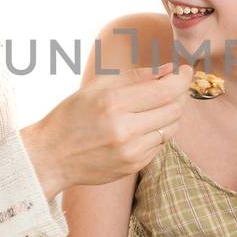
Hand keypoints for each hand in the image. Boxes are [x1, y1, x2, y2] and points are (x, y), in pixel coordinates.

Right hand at [22, 63, 190, 196]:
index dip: (182, 79)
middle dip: (180, 95)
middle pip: (174, 109)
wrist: (51, 156)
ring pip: (171, 129)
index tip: (185, 71)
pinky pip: (159, 145)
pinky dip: (157, 132)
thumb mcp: (98, 87)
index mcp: (114, 103)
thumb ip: (136, 77)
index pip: (166, 90)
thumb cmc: (72, 115)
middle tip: (175, 86)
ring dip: (171, 114)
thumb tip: (168, 70)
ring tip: (158, 105)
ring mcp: (131, 151)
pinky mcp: (133, 166)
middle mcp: (125, 129)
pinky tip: (141, 126)